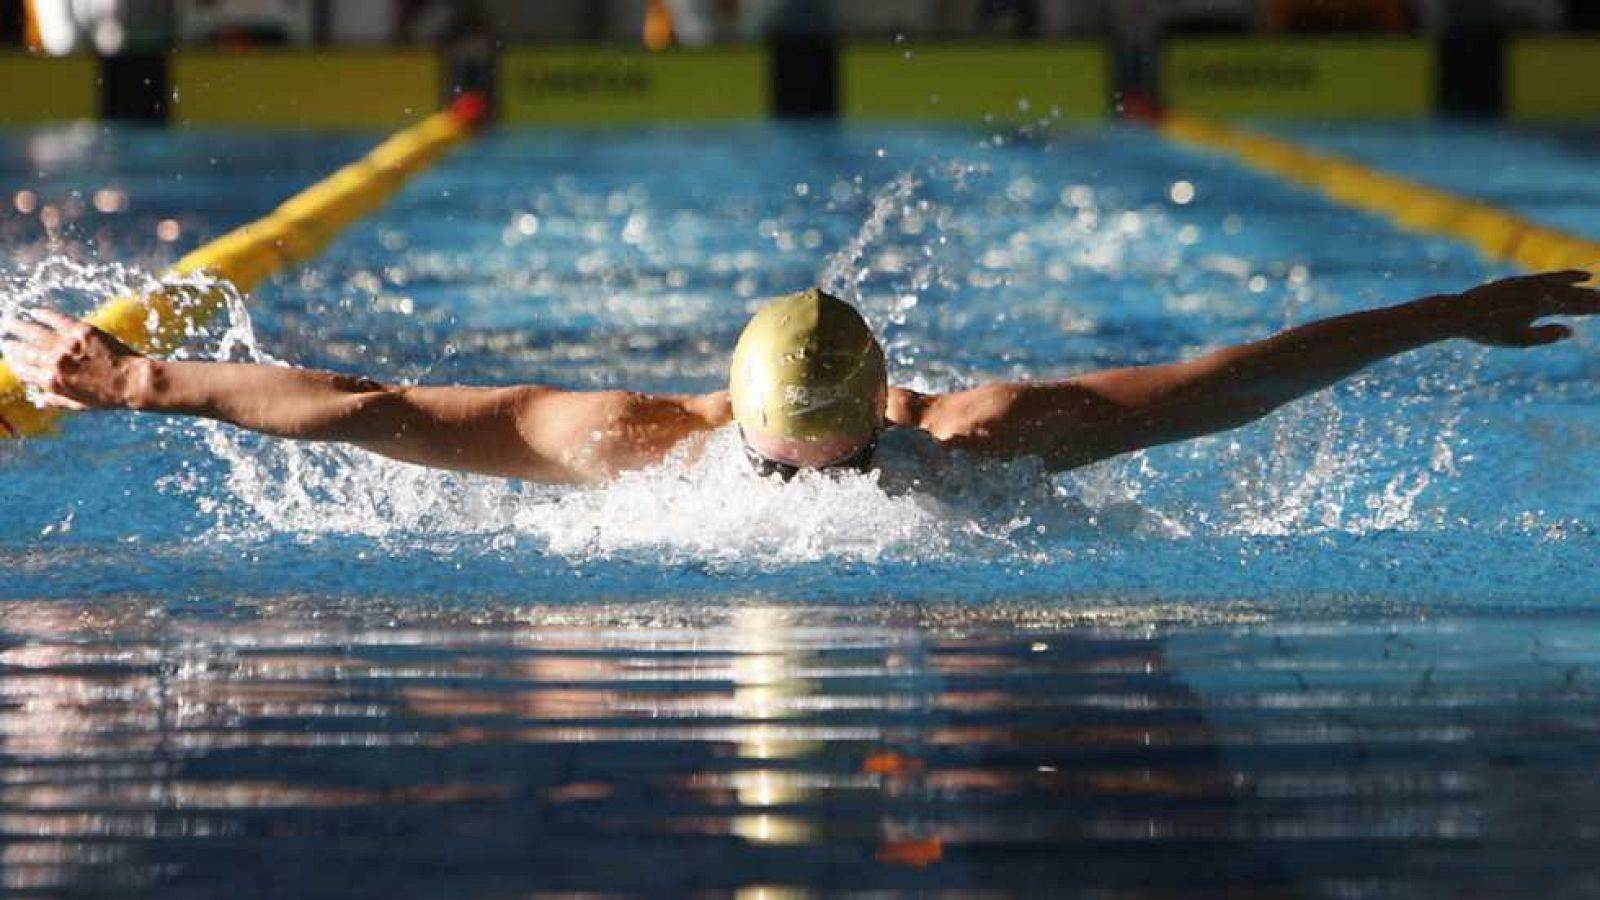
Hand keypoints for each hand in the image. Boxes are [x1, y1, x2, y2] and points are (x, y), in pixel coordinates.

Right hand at [0, 310, 146, 410]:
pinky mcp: (81, 331)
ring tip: (9, 321)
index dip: (15, 363)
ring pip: (35, 332)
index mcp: (51, 381)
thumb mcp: (79, 405)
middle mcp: (55, 362)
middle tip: (6, 339)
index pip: (23, 370)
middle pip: (25, 350)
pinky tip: (36, 311)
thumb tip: (40, 399)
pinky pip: (57, 319)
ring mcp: (67, 345)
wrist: (133, 381)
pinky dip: (44, 314)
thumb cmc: (108, 397)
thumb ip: (57, 400)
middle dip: (13, 344)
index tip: (11, 357)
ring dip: (19, 326)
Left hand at [1447, 270, 1599, 347]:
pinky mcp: (1513, 282)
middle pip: (1569, 292)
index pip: (1574, 306)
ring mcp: (1524, 284)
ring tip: (1589, 278)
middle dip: (1589, 296)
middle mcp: (1535, 291)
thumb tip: (1572, 331)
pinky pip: (1541, 276)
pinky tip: (1557, 278)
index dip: (1592, 308)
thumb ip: (1546, 335)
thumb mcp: (1518, 340)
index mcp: (1540, 306)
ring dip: (1574, 280)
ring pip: (1556, 280)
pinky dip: (1553, 275)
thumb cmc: (1488, 331)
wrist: (1459, 313)